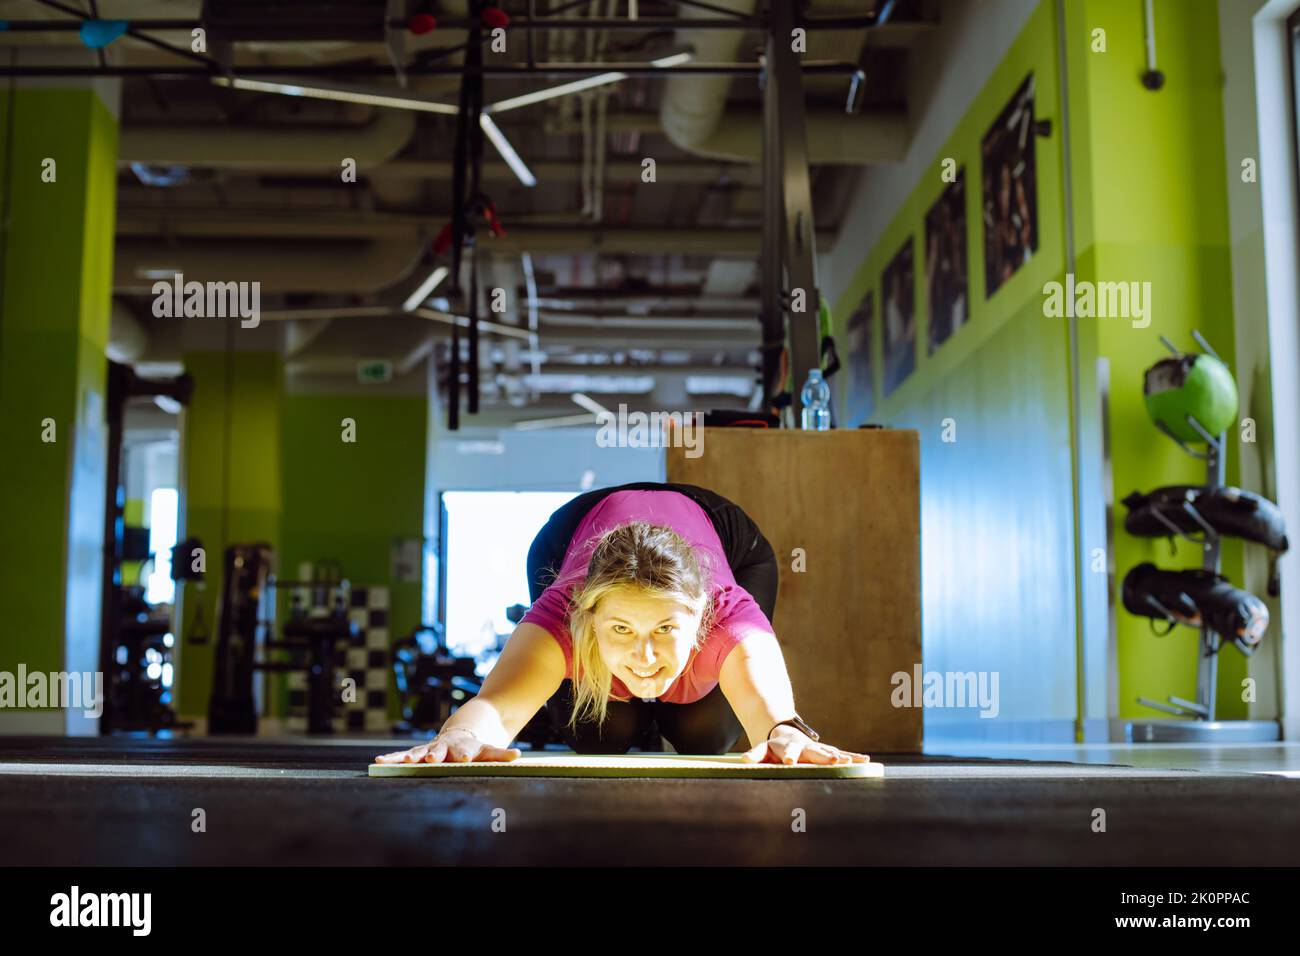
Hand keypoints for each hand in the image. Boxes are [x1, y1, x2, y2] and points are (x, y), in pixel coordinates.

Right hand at [374, 728, 520, 764]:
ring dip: (410, 757)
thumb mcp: (490, 749)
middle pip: (441, 750)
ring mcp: (432, 748)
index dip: (465, 754)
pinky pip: (404, 755)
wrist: (465, 728)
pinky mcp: (420, 751)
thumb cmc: (478, 745)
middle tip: (430, 758)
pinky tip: (378, 761)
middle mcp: (446, 746)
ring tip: (399, 761)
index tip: (464, 758)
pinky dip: (393, 758)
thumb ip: (501, 755)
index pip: (466, 750)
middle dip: (435, 754)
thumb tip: (517, 756)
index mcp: (465, 747)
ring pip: (419, 752)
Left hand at [741, 725, 870, 765]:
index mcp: (788, 747)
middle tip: (833, 760)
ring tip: (849, 761)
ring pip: (830, 752)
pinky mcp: (827, 752)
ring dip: (840, 757)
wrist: (785, 734)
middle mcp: (805, 746)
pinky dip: (853, 758)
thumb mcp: (761, 749)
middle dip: (823, 755)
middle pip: (814, 751)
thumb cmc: (773, 747)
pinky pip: (842, 755)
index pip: (788, 751)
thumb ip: (755, 755)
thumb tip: (744, 760)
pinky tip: (866, 761)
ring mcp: (817, 748)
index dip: (789, 756)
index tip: (790, 762)